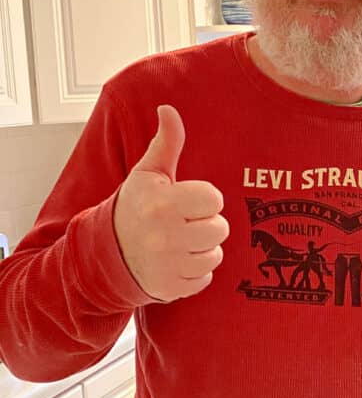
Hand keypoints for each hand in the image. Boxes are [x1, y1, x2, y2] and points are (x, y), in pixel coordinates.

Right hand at [113, 105, 228, 301]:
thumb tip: (168, 109)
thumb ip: (165, 143)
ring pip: (215, 254)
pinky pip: (206, 277)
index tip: (189, 200)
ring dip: (203, 248)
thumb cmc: (134, 206)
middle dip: (207, 224)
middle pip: (220, 228)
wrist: (105, 252)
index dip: (206, 198)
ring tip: (181, 241)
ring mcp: (168, 265)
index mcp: (162, 204)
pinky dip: (196, 271)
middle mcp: (165, 237)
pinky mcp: (171, 288)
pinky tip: (177, 261)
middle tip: (186, 222)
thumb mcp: (147, 173)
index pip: (214, 199)